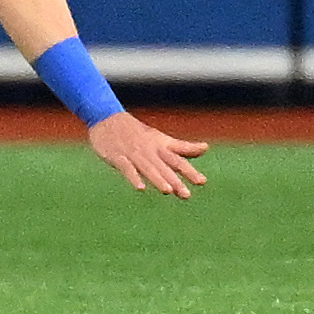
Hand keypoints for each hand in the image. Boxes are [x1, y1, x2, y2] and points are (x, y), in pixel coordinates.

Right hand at [86, 111, 208, 197]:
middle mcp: (150, 151)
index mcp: (161, 146)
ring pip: (148, 168)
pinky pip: (127, 168)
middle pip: (164, 167)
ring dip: (158, 179)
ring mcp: (134, 154)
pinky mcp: (118, 157)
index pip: (178, 160)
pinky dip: (134, 177)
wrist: (107, 119)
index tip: (202, 182)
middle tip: (186, 195)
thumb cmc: (138, 132)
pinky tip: (140, 188)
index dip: (190, 171)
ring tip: (168, 191)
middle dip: (175, 180)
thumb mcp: (162, 139)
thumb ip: (182, 147)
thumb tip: (206, 148)